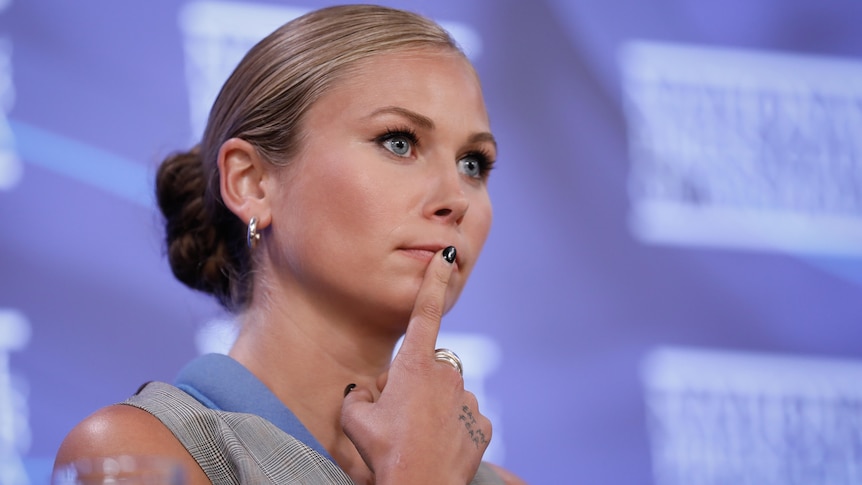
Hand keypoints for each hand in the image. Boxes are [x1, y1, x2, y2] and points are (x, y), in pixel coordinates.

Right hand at [341, 247, 491, 484]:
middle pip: (430, 368)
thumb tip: (364, 393)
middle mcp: (447, 375)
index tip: (448, 255)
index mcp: (415, 365)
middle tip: (398, 417)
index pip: (425, 312)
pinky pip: (466, 418)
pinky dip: (454, 429)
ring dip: (435, 408)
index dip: (435, 281)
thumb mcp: (354, 418)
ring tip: (417, 437)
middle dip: (416, 384)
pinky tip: (439, 446)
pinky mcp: (483, 424)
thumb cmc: (383, 452)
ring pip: (449, 395)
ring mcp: (468, 400)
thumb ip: (358, 396)